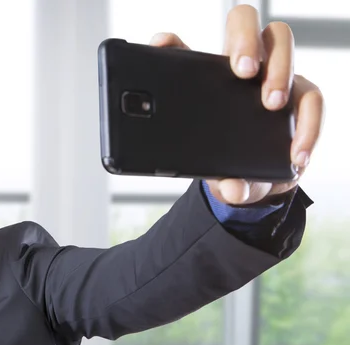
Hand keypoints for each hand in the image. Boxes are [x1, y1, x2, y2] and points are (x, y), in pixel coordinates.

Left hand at [149, 5, 323, 205]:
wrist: (256, 181)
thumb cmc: (227, 165)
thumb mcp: (215, 172)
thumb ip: (221, 179)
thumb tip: (232, 188)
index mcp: (207, 81)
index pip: (185, 49)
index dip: (173, 43)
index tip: (164, 46)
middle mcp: (241, 70)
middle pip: (243, 25)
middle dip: (245, 42)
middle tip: (243, 72)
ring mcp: (272, 77)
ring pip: (281, 44)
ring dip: (279, 70)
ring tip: (272, 104)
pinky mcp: (301, 96)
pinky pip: (312, 97)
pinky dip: (308, 124)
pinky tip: (297, 151)